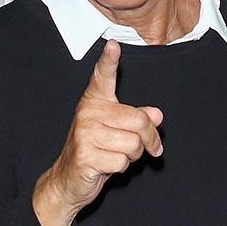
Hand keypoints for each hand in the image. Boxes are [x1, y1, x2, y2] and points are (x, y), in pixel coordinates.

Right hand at [32, 39, 162, 225]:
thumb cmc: (96, 151)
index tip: (113, 45)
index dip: (109, 61)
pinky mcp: (85, 154)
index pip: (103, 76)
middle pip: (139, 120)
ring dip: (132, 156)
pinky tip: (106, 166)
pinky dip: (121, 169)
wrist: (69, 180)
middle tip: (147, 148)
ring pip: (133, 144)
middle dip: (149, 139)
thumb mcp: (118, 131)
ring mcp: (85, 132)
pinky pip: (122, 161)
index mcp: (95, 101)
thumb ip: (138, 119)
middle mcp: (88, 112)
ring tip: (116, 155)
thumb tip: (157, 115)